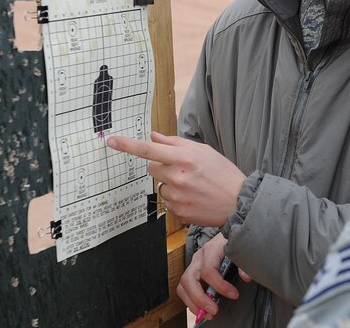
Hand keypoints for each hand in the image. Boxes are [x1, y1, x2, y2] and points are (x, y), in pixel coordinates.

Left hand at [106, 131, 245, 226]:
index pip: (149, 150)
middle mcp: (177, 177)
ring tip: (193, 185)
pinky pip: (167, 201)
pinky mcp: (177, 212)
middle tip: (184, 169)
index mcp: (184, 158)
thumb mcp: (204, 151)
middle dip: (163, 166)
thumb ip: (176, 143)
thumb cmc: (223, 173)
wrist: (238, 202)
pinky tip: (193, 197)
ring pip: (160, 185)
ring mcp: (176, 197)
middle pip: (152, 168)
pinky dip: (177, 198)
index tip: (112, 141)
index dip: (128, 145)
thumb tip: (154, 137)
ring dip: (171, 183)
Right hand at [177, 234, 240, 320]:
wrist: (231, 230)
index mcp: (211, 249)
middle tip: (213, 310)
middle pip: (190, 279)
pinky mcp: (194, 271)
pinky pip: (186, 288)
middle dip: (200, 298)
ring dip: (193, 303)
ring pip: (183, 286)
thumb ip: (244, 262)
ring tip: (207, 314)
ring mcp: (194, 264)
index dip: (220, 286)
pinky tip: (202, 309)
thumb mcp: (242, 248)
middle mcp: (199, 257)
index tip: (234, 295)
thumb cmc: (235, 241)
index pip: (208, 270)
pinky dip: (191, 301)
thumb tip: (246, 277)